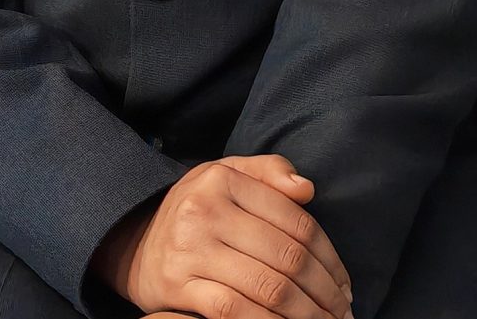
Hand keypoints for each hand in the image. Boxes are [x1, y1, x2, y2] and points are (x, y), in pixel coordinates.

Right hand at [92, 156, 353, 318]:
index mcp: (222, 180)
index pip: (298, 223)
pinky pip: (236, 311)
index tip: (345, 287)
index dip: (332, 260)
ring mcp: (189, 249)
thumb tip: (307, 189)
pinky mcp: (176, 285)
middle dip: (325, 294)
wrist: (131, 242)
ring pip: (270, 288)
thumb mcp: (225, 176)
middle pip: (288, 258)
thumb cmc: (194, 211)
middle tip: (342, 314)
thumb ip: (268, 172)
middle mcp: (204, 211)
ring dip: (307, 315)